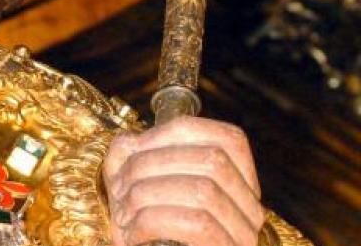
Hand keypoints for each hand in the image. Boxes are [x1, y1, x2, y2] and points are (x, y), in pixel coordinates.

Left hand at [103, 117, 263, 245]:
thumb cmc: (145, 234)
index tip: (133, 151)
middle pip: (212, 160)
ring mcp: (245, 237)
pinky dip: (153, 221)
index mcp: (237, 184)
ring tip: (122, 213)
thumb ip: (131, 157)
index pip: (224, 138)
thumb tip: (129, 142)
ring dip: (147, 195)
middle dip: (151, 165)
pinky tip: (132, 233)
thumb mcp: (137, 188)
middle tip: (118, 189)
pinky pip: (197, 224)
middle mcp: (251, 210)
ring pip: (203, 190)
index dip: (173, 135)